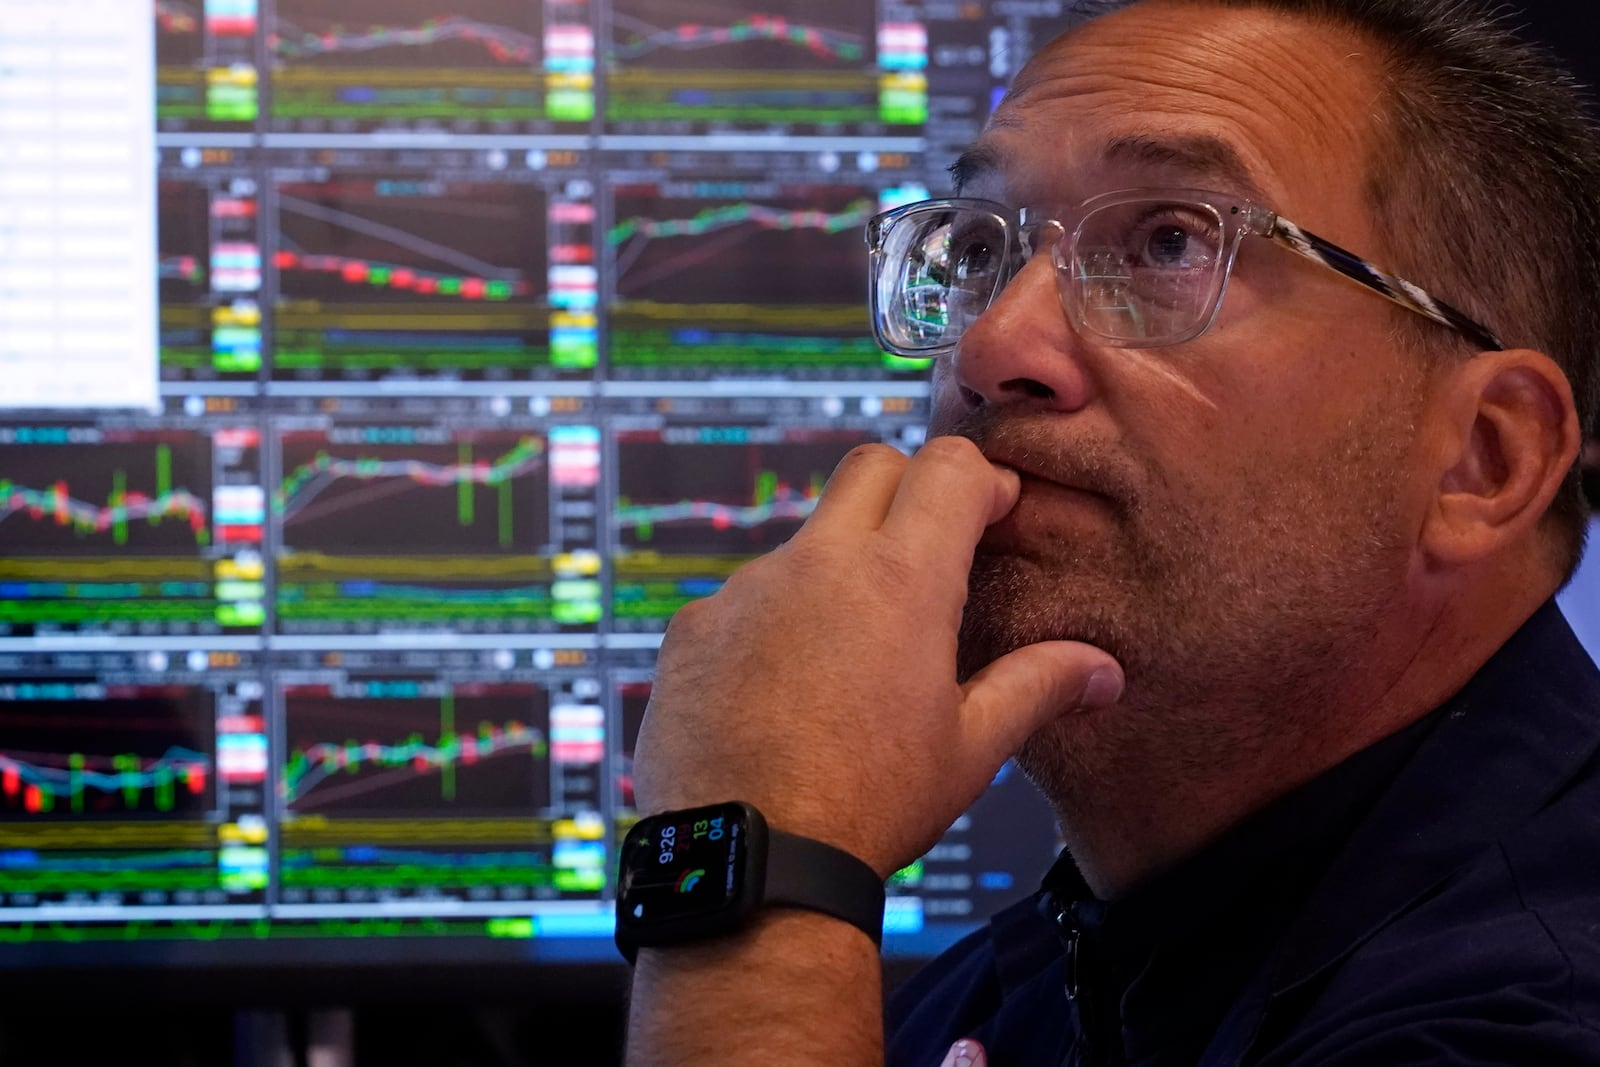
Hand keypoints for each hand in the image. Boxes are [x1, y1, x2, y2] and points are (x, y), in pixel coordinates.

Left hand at [632, 436, 1123, 877]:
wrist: (749, 862)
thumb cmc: (870, 807)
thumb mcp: (970, 750)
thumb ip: (1038, 688)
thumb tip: (1102, 669)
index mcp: (900, 582)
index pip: (948, 469)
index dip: (980, 480)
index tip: (992, 513)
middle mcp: (817, 564)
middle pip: (870, 469)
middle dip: (908, 489)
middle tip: (928, 553)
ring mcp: (745, 591)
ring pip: (803, 541)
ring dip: (835, 571)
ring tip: (850, 656)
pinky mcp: (692, 627)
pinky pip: (742, 599)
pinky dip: (772, 623)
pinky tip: (782, 692)